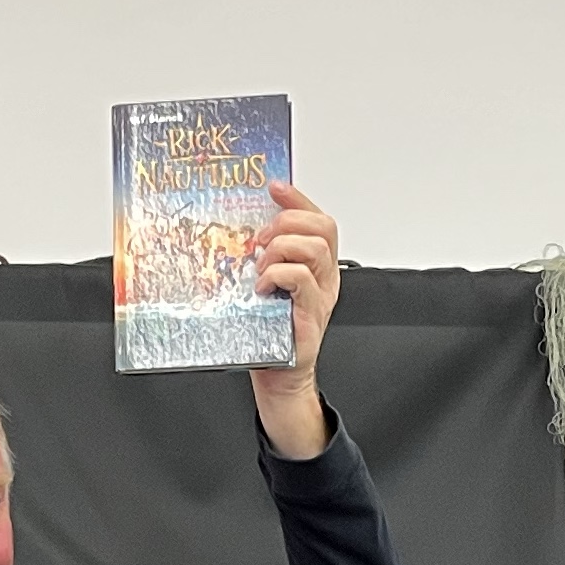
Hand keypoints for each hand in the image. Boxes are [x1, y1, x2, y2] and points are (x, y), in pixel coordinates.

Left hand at [250, 181, 337, 459]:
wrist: (275, 377)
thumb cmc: (267, 333)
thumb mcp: (264, 287)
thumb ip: (262, 259)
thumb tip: (239, 231)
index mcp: (316, 267)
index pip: (318, 220)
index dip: (298, 199)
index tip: (273, 187)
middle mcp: (324, 279)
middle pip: (322, 228)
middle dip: (288, 222)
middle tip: (259, 240)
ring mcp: (320, 296)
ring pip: (314, 249)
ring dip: (280, 249)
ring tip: (259, 267)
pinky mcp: (311, 315)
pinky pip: (302, 278)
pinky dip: (278, 274)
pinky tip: (261, 287)